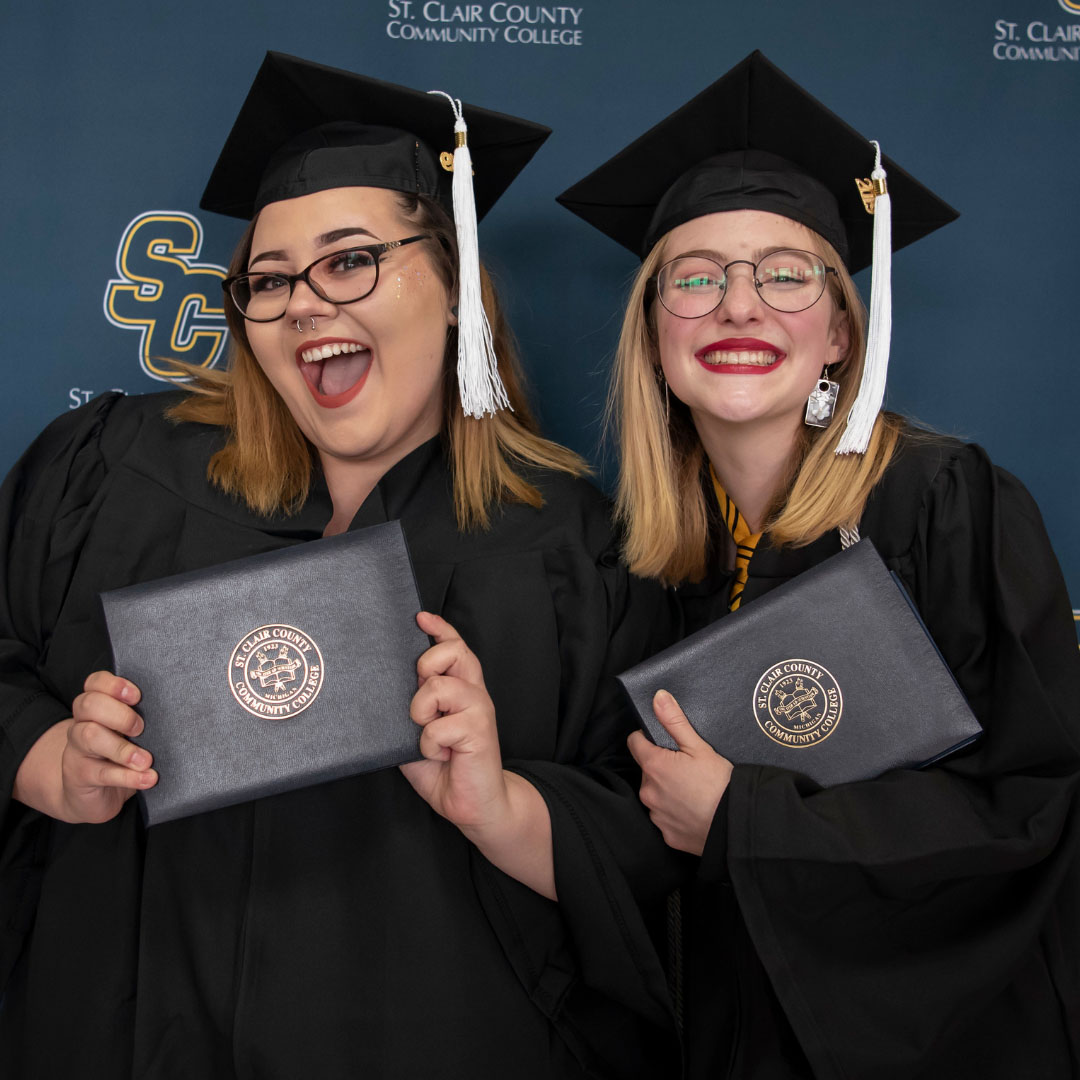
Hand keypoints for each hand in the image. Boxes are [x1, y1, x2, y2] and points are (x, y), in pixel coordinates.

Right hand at [13, 671, 155, 823]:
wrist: (93, 796)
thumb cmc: (121, 755)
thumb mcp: (130, 733)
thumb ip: (143, 719)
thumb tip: (178, 711)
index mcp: (95, 707)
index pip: (95, 682)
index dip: (114, 685)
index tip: (137, 696)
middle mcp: (81, 723)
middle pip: (88, 704)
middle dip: (119, 713)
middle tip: (141, 728)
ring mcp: (77, 750)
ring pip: (88, 736)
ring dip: (122, 748)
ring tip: (146, 760)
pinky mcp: (79, 776)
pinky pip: (101, 773)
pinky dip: (128, 777)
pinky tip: (148, 778)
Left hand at [399, 612, 510, 831]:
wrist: (472, 805)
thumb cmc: (443, 768)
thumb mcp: (416, 734)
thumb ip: (410, 710)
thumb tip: (385, 690)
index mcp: (461, 689)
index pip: (455, 647)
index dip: (440, 630)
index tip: (420, 618)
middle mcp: (473, 693)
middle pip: (454, 651)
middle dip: (427, 663)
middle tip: (419, 691)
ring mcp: (479, 709)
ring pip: (439, 687)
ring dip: (421, 713)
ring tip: (427, 735)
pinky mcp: (479, 730)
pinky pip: (438, 726)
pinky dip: (429, 745)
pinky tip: (440, 755)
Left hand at [627, 689, 732, 854]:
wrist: (736, 824)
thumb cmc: (719, 784)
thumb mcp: (699, 746)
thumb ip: (674, 721)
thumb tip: (657, 697)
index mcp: (653, 766)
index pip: (634, 742)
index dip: (647, 738)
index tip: (664, 741)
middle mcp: (648, 792)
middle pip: (647, 770)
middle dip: (661, 766)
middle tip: (687, 768)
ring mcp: (657, 815)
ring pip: (655, 795)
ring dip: (667, 791)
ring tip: (693, 790)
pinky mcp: (667, 835)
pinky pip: (665, 818)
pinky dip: (675, 813)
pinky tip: (694, 810)